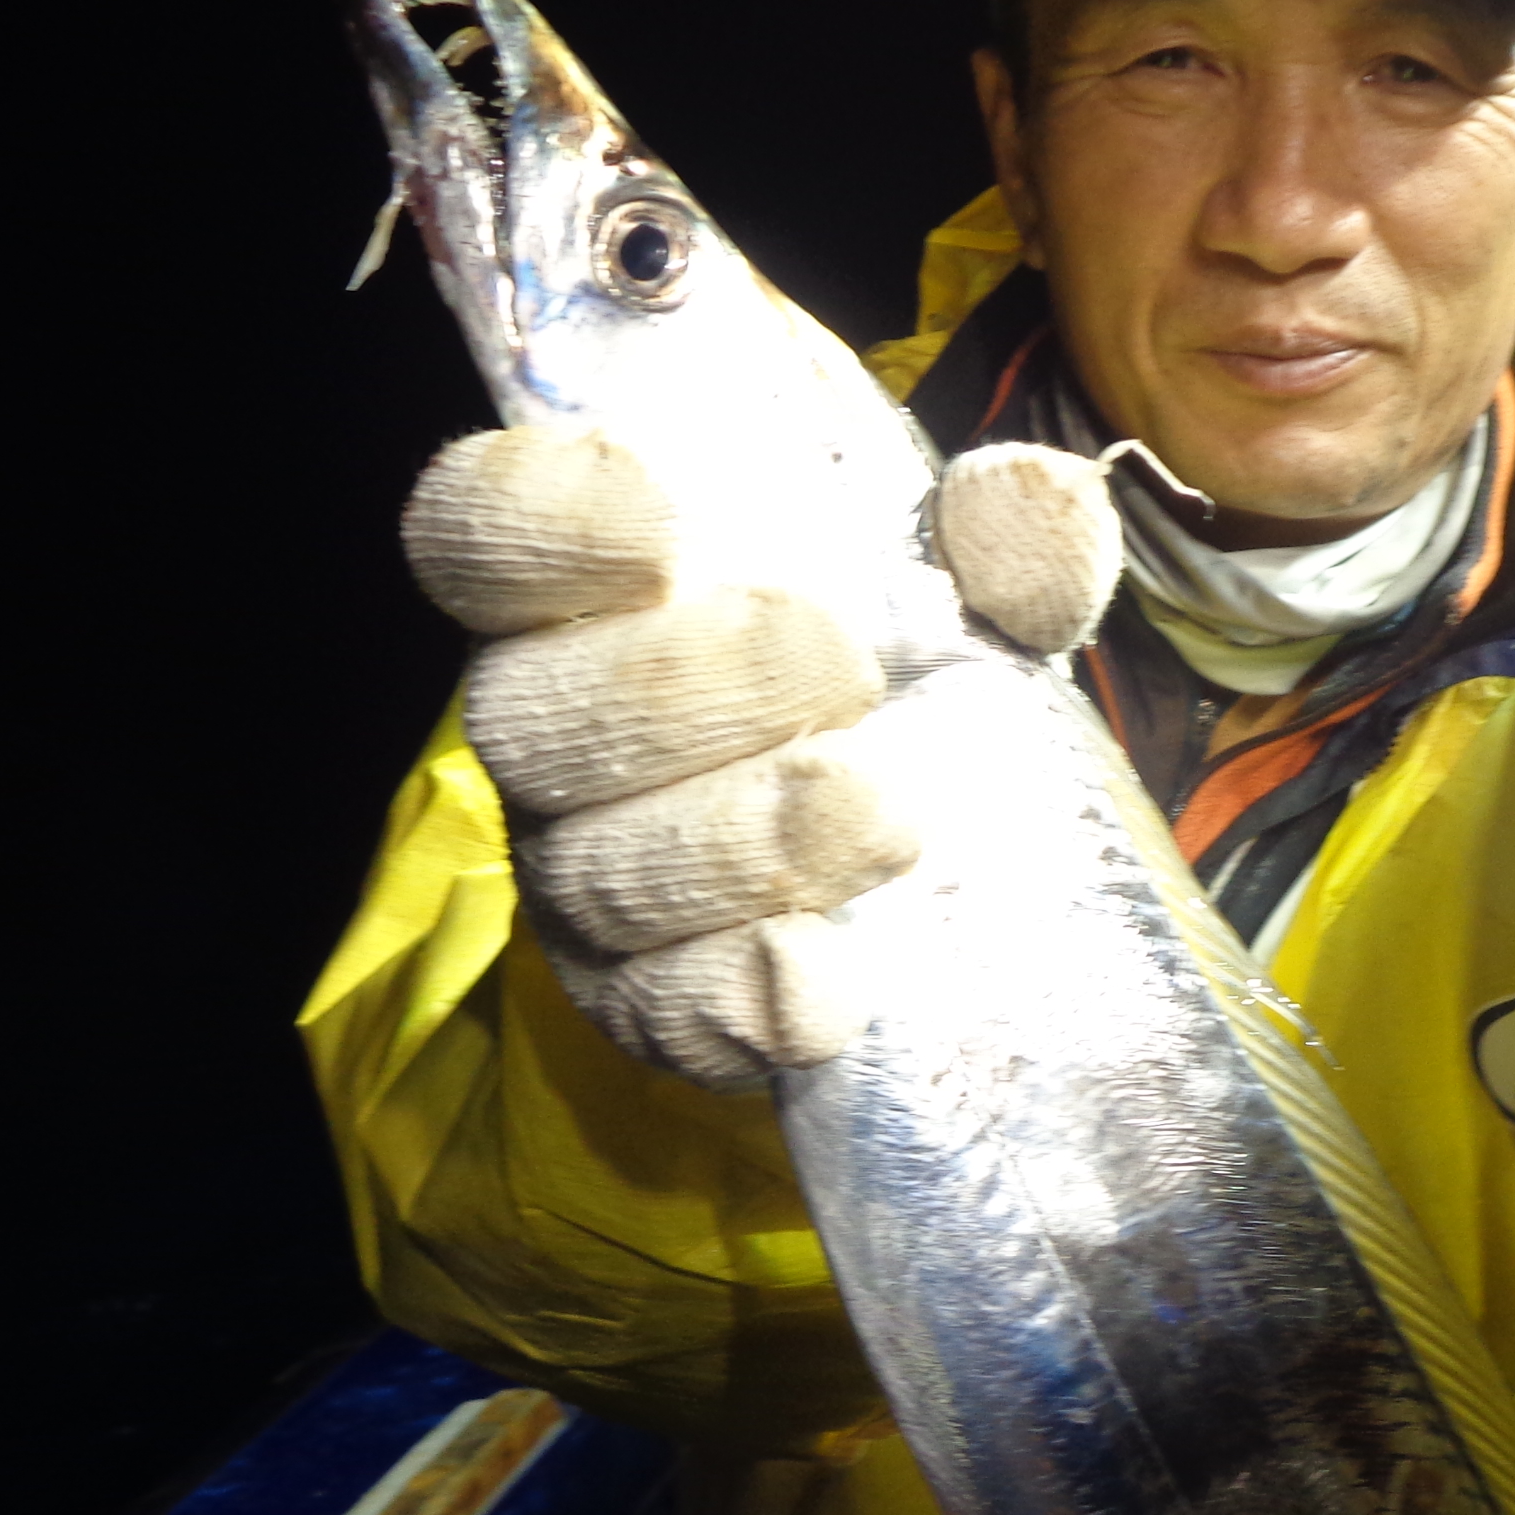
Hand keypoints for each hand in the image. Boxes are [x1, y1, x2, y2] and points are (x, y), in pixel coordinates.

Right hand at [401, 427, 1119, 1086]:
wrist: (974, 837)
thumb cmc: (926, 656)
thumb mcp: (987, 578)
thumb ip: (1011, 529)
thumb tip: (1034, 502)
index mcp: (594, 582)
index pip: (479, 530)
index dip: (536, 523)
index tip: (659, 524)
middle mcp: (554, 722)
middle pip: (530, 717)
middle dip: (684, 691)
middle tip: (843, 670)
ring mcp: (582, 867)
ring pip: (590, 873)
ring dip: (731, 847)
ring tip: (883, 821)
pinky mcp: (642, 994)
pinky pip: (649, 1012)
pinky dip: (727, 1005)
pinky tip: (820, 991)